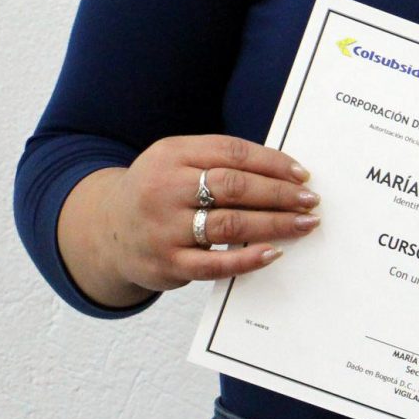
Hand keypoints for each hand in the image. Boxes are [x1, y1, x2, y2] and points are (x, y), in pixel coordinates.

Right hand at [99, 134, 320, 292]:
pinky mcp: (166, 263)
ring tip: (303, 224)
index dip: (272, 162)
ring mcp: (163, 228)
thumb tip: (283, 173)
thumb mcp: (177, 162)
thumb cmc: (160, 191)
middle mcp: (165, 188)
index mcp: (172, 154)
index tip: (302, 174)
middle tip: (310, 200)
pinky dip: (247, 259)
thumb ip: (219, 162)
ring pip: (229, 224)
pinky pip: (213, 265)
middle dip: (279, 194)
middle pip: (234, 187)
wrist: (108, 230)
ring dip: (274, 224)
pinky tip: (273, 253)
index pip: (232, 152)